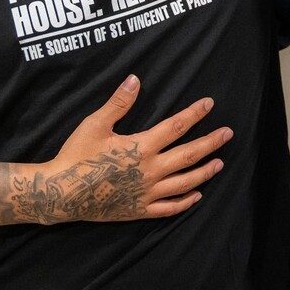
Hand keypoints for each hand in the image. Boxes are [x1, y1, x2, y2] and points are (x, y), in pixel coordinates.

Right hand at [28, 74, 232, 221]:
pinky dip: (185, 202)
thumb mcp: (95, 124)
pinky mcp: (139, 210)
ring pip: (185, 183)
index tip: (209, 104)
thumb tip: (135, 79)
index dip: (194, 114)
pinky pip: (169, 208)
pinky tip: (197, 195)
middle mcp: (150, 171)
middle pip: (188, 155)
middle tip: (228, 133)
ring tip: (220, 163)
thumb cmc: (76, 156)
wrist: (61, 193)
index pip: (176, 127)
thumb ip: (118, 102)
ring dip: (205, 172)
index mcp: (141, 147)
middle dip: (211, 143)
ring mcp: (147, 193)